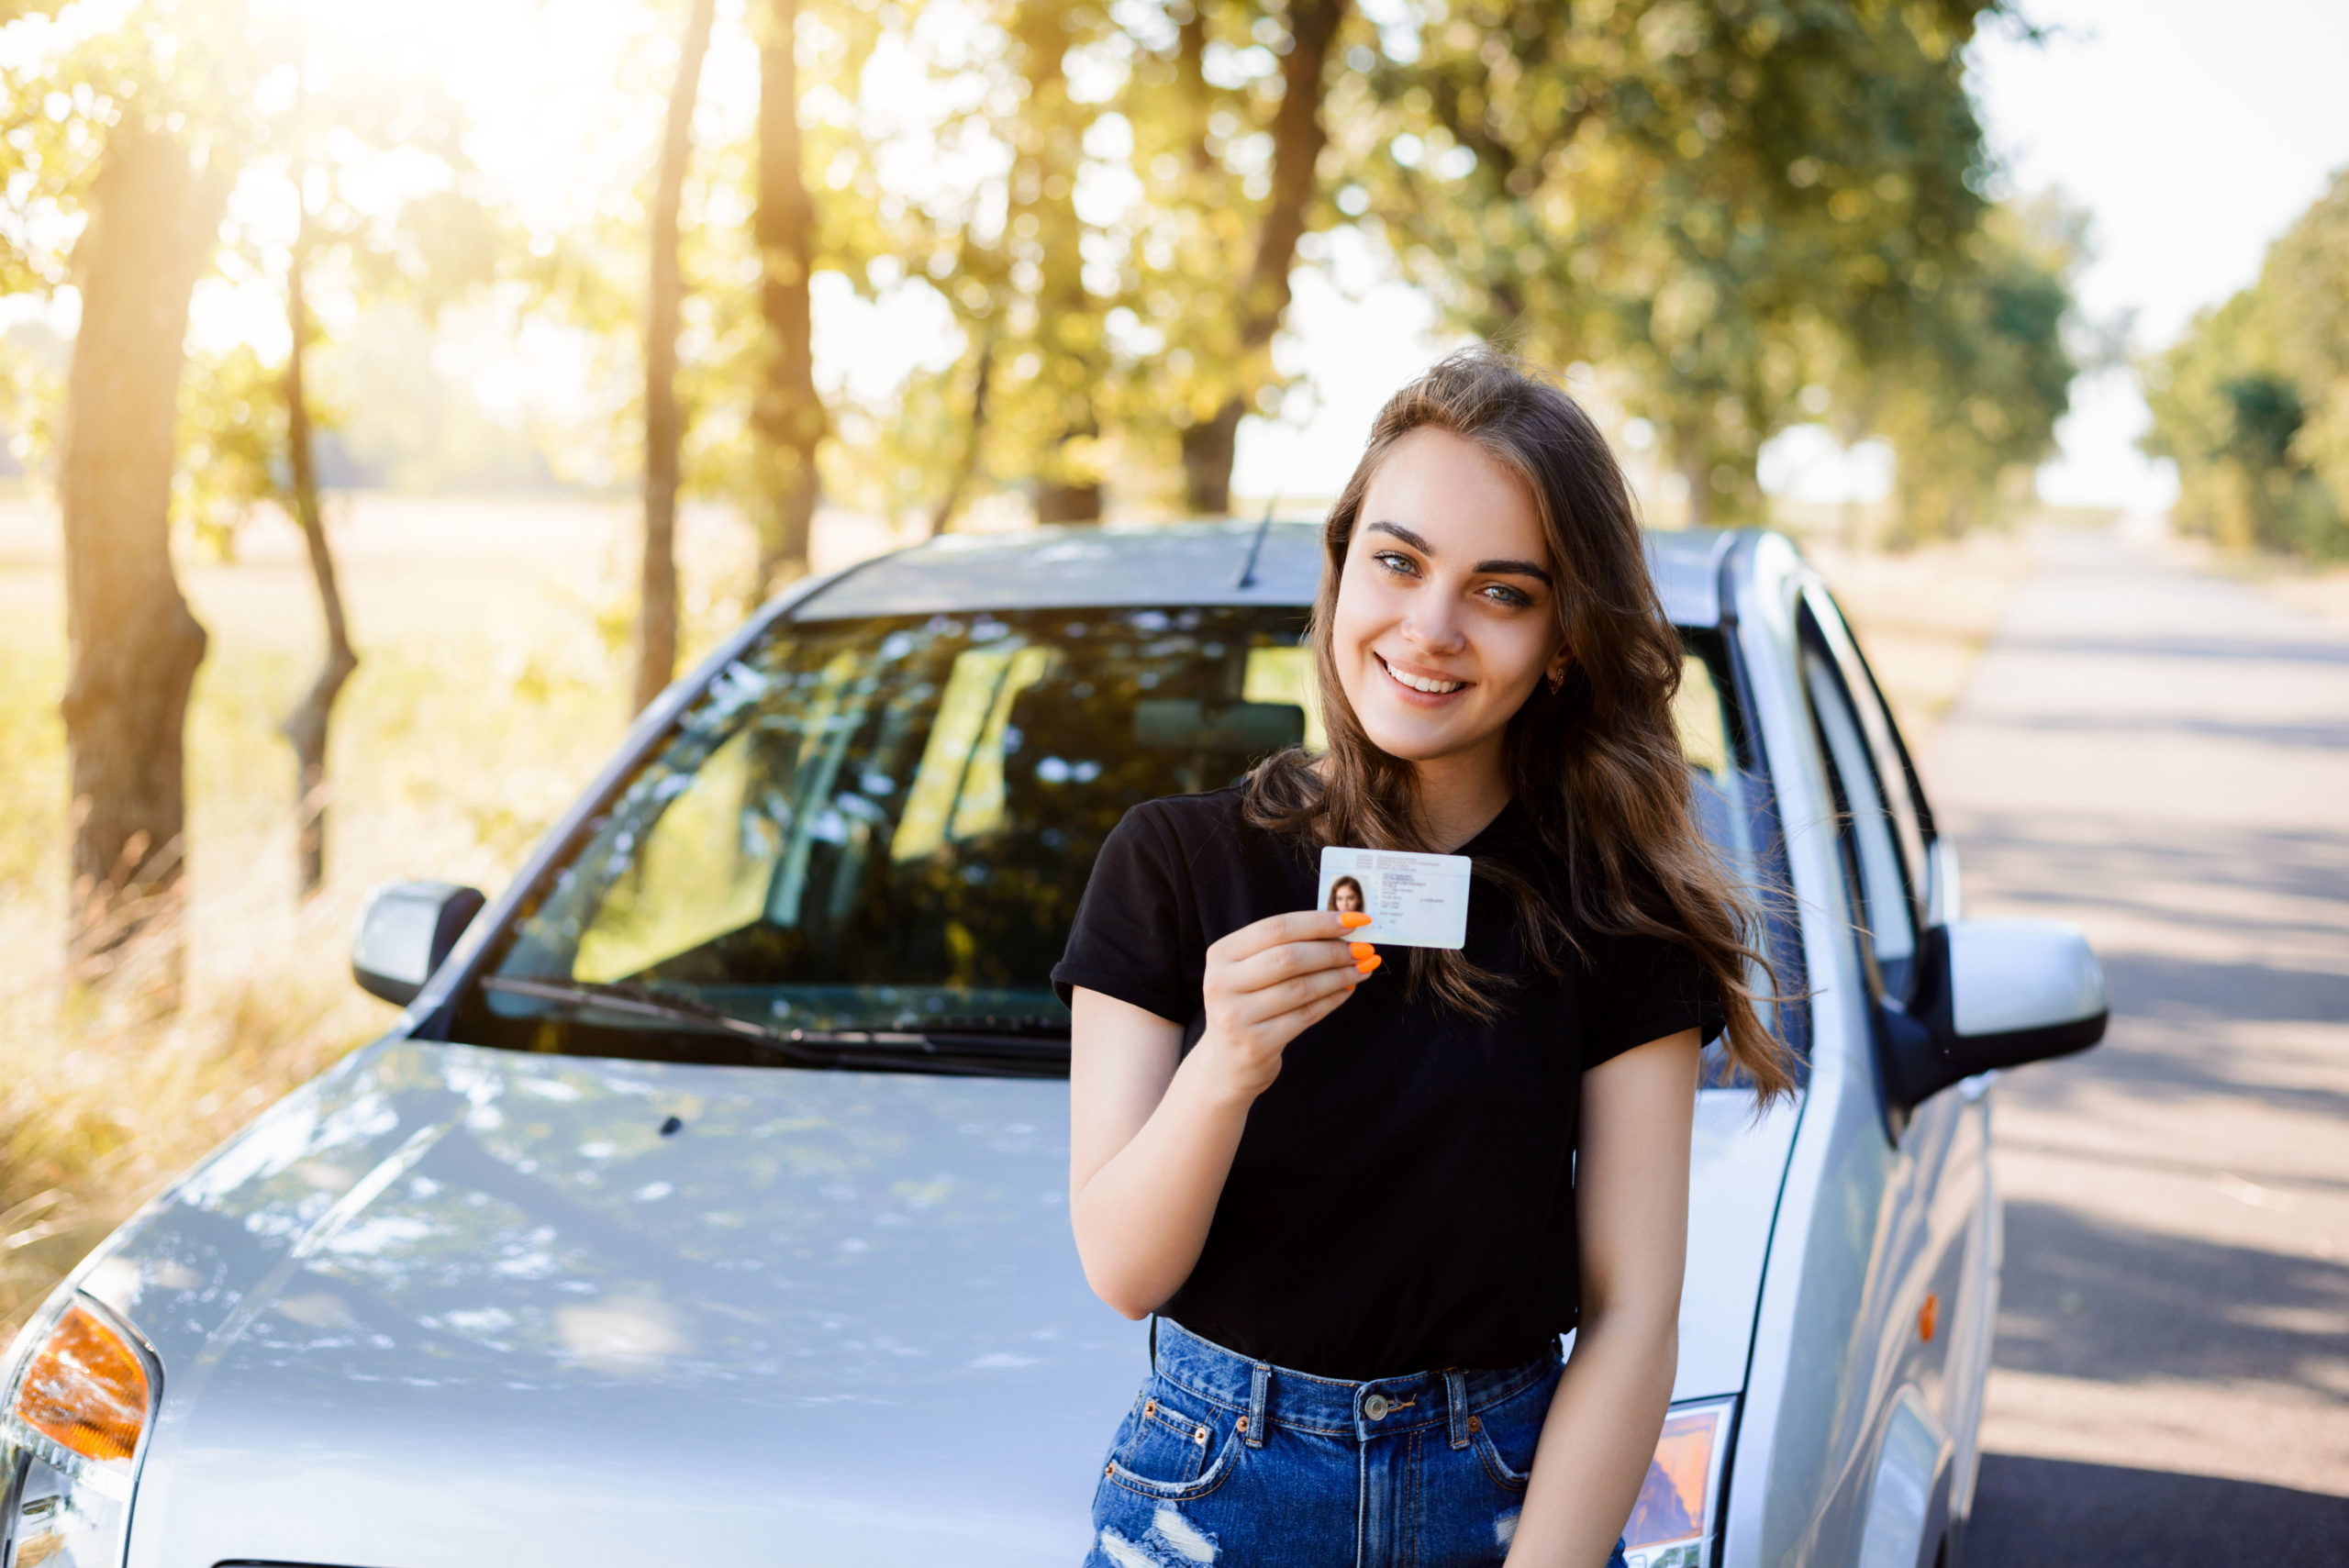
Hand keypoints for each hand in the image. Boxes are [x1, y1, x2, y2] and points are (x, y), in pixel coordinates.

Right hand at [1195, 909, 1379, 1099]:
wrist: (1227, 1062)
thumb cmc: (1248, 1005)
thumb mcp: (1251, 971)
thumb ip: (1286, 947)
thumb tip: (1343, 928)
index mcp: (1221, 953)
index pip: (1277, 928)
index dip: (1319, 922)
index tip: (1356, 919)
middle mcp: (1221, 983)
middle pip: (1288, 957)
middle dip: (1333, 950)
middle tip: (1364, 948)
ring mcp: (1236, 1016)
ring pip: (1301, 987)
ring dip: (1339, 975)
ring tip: (1363, 967)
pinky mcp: (1255, 1043)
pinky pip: (1305, 1015)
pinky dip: (1332, 999)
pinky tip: (1348, 989)